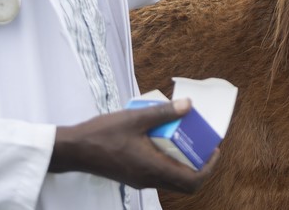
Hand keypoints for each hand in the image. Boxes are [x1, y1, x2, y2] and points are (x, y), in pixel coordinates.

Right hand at [49, 99, 218, 193]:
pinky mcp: (133, 176)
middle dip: (200, 166)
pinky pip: (159, 174)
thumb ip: (163, 112)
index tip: (214, 150)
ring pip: (172, 180)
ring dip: (184, 163)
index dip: (209, 168)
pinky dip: (169, 161)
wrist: (74, 149)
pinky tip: (164, 140)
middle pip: (185, 184)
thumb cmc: (102, 133)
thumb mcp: (135, 118)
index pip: (191, 181)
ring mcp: (140, 180)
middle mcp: (149, 179)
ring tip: (186, 139)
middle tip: (204, 145)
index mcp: (153, 168)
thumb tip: (189, 105)